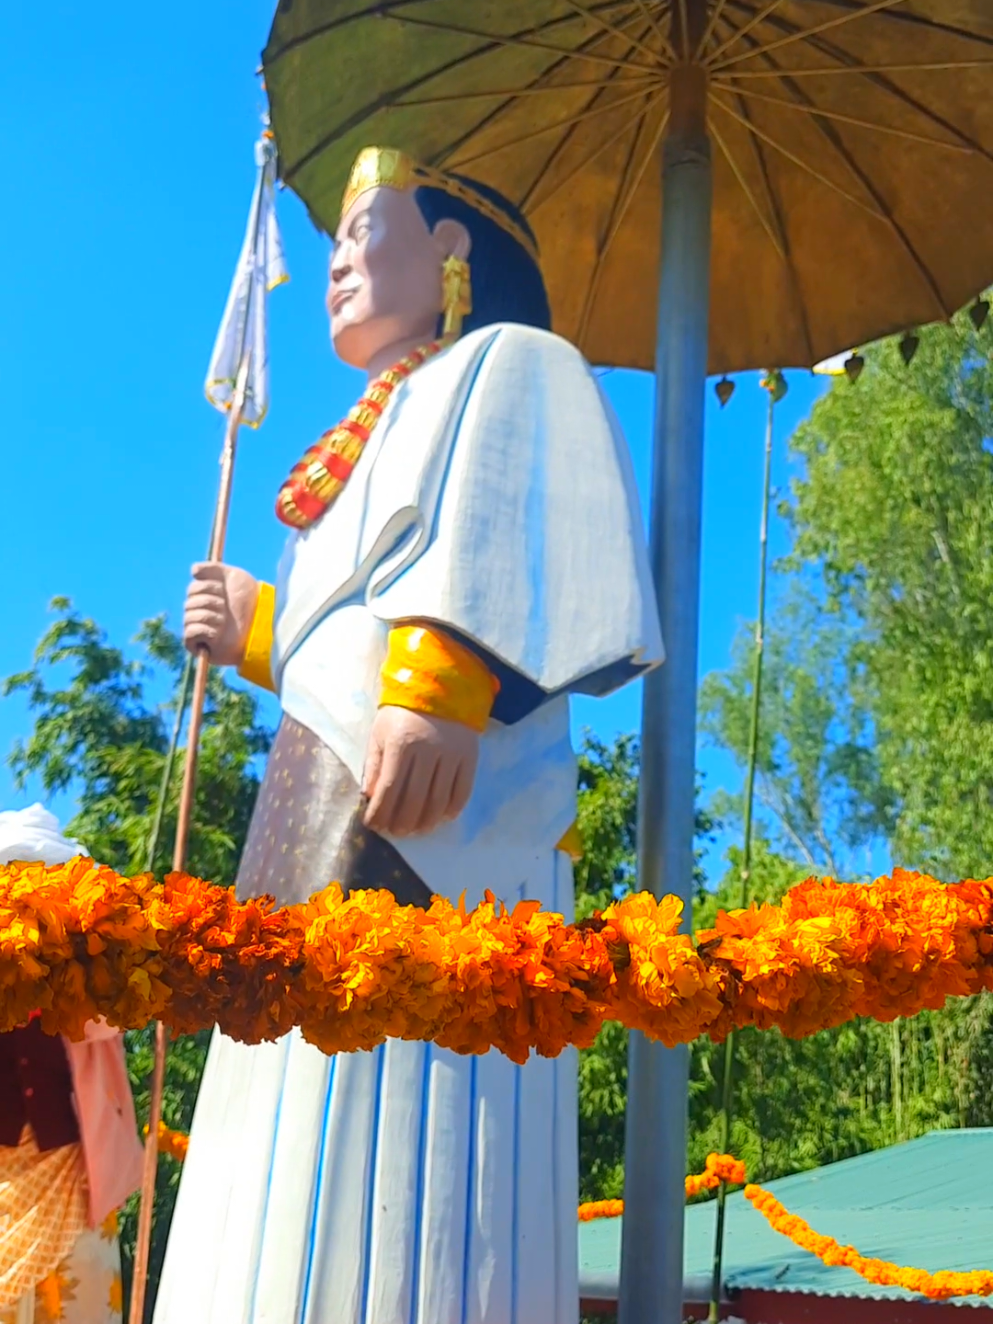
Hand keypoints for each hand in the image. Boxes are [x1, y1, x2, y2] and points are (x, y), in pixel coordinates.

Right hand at [183, 562, 258, 665]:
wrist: (261, 622)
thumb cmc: (250, 599)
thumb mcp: (232, 577)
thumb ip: (211, 569)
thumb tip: (192, 570)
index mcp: (205, 597)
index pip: (192, 589)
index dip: (208, 587)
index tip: (223, 590)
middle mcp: (200, 612)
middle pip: (189, 603)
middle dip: (211, 602)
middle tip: (226, 607)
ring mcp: (200, 630)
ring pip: (190, 617)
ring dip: (210, 616)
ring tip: (225, 621)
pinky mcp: (201, 646)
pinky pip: (189, 634)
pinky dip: (203, 630)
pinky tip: (217, 633)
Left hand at [362, 706, 478, 836]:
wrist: (440, 685)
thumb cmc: (403, 711)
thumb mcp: (380, 732)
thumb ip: (373, 764)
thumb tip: (370, 797)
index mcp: (400, 743)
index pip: (388, 788)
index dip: (379, 811)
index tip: (373, 824)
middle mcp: (427, 750)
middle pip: (413, 799)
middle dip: (401, 822)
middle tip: (396, 832)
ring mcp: (451, 754)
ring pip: (438, 799)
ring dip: (426, 821)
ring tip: (417, 830)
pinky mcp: (470, 756)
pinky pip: (463, 790)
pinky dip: (452, 808)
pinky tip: (442, 817)